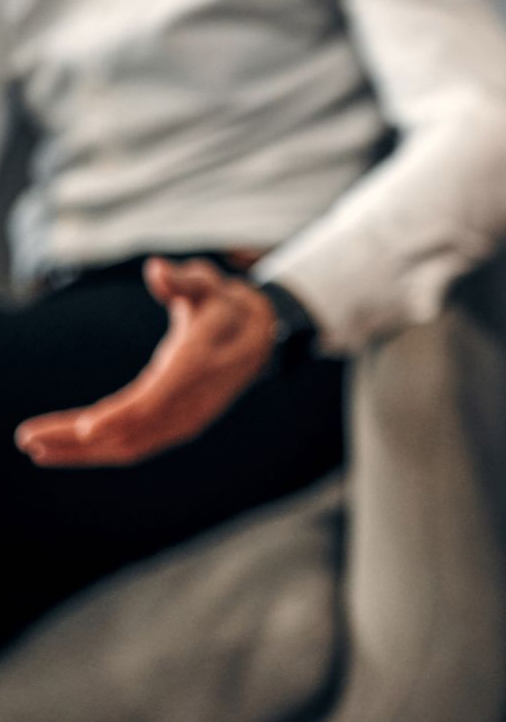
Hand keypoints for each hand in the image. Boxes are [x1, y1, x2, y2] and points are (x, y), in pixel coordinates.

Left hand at [16, 257, 277, 466]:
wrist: (260, 339)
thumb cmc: (225, 306)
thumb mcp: (210, 285)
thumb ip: (184, 280)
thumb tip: (156, 271)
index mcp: (198, 365)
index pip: (157, 399)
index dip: (120, 416)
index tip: (85, 429)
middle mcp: (192, 400)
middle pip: (133, 430)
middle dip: (80, 440)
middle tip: (28, 439)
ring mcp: (188, 418)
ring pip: (132, 445)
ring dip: (83, 451)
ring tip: (37, 447)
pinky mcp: (179, 425)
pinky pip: (138, 444)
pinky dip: (101, 449)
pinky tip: (69, 446)